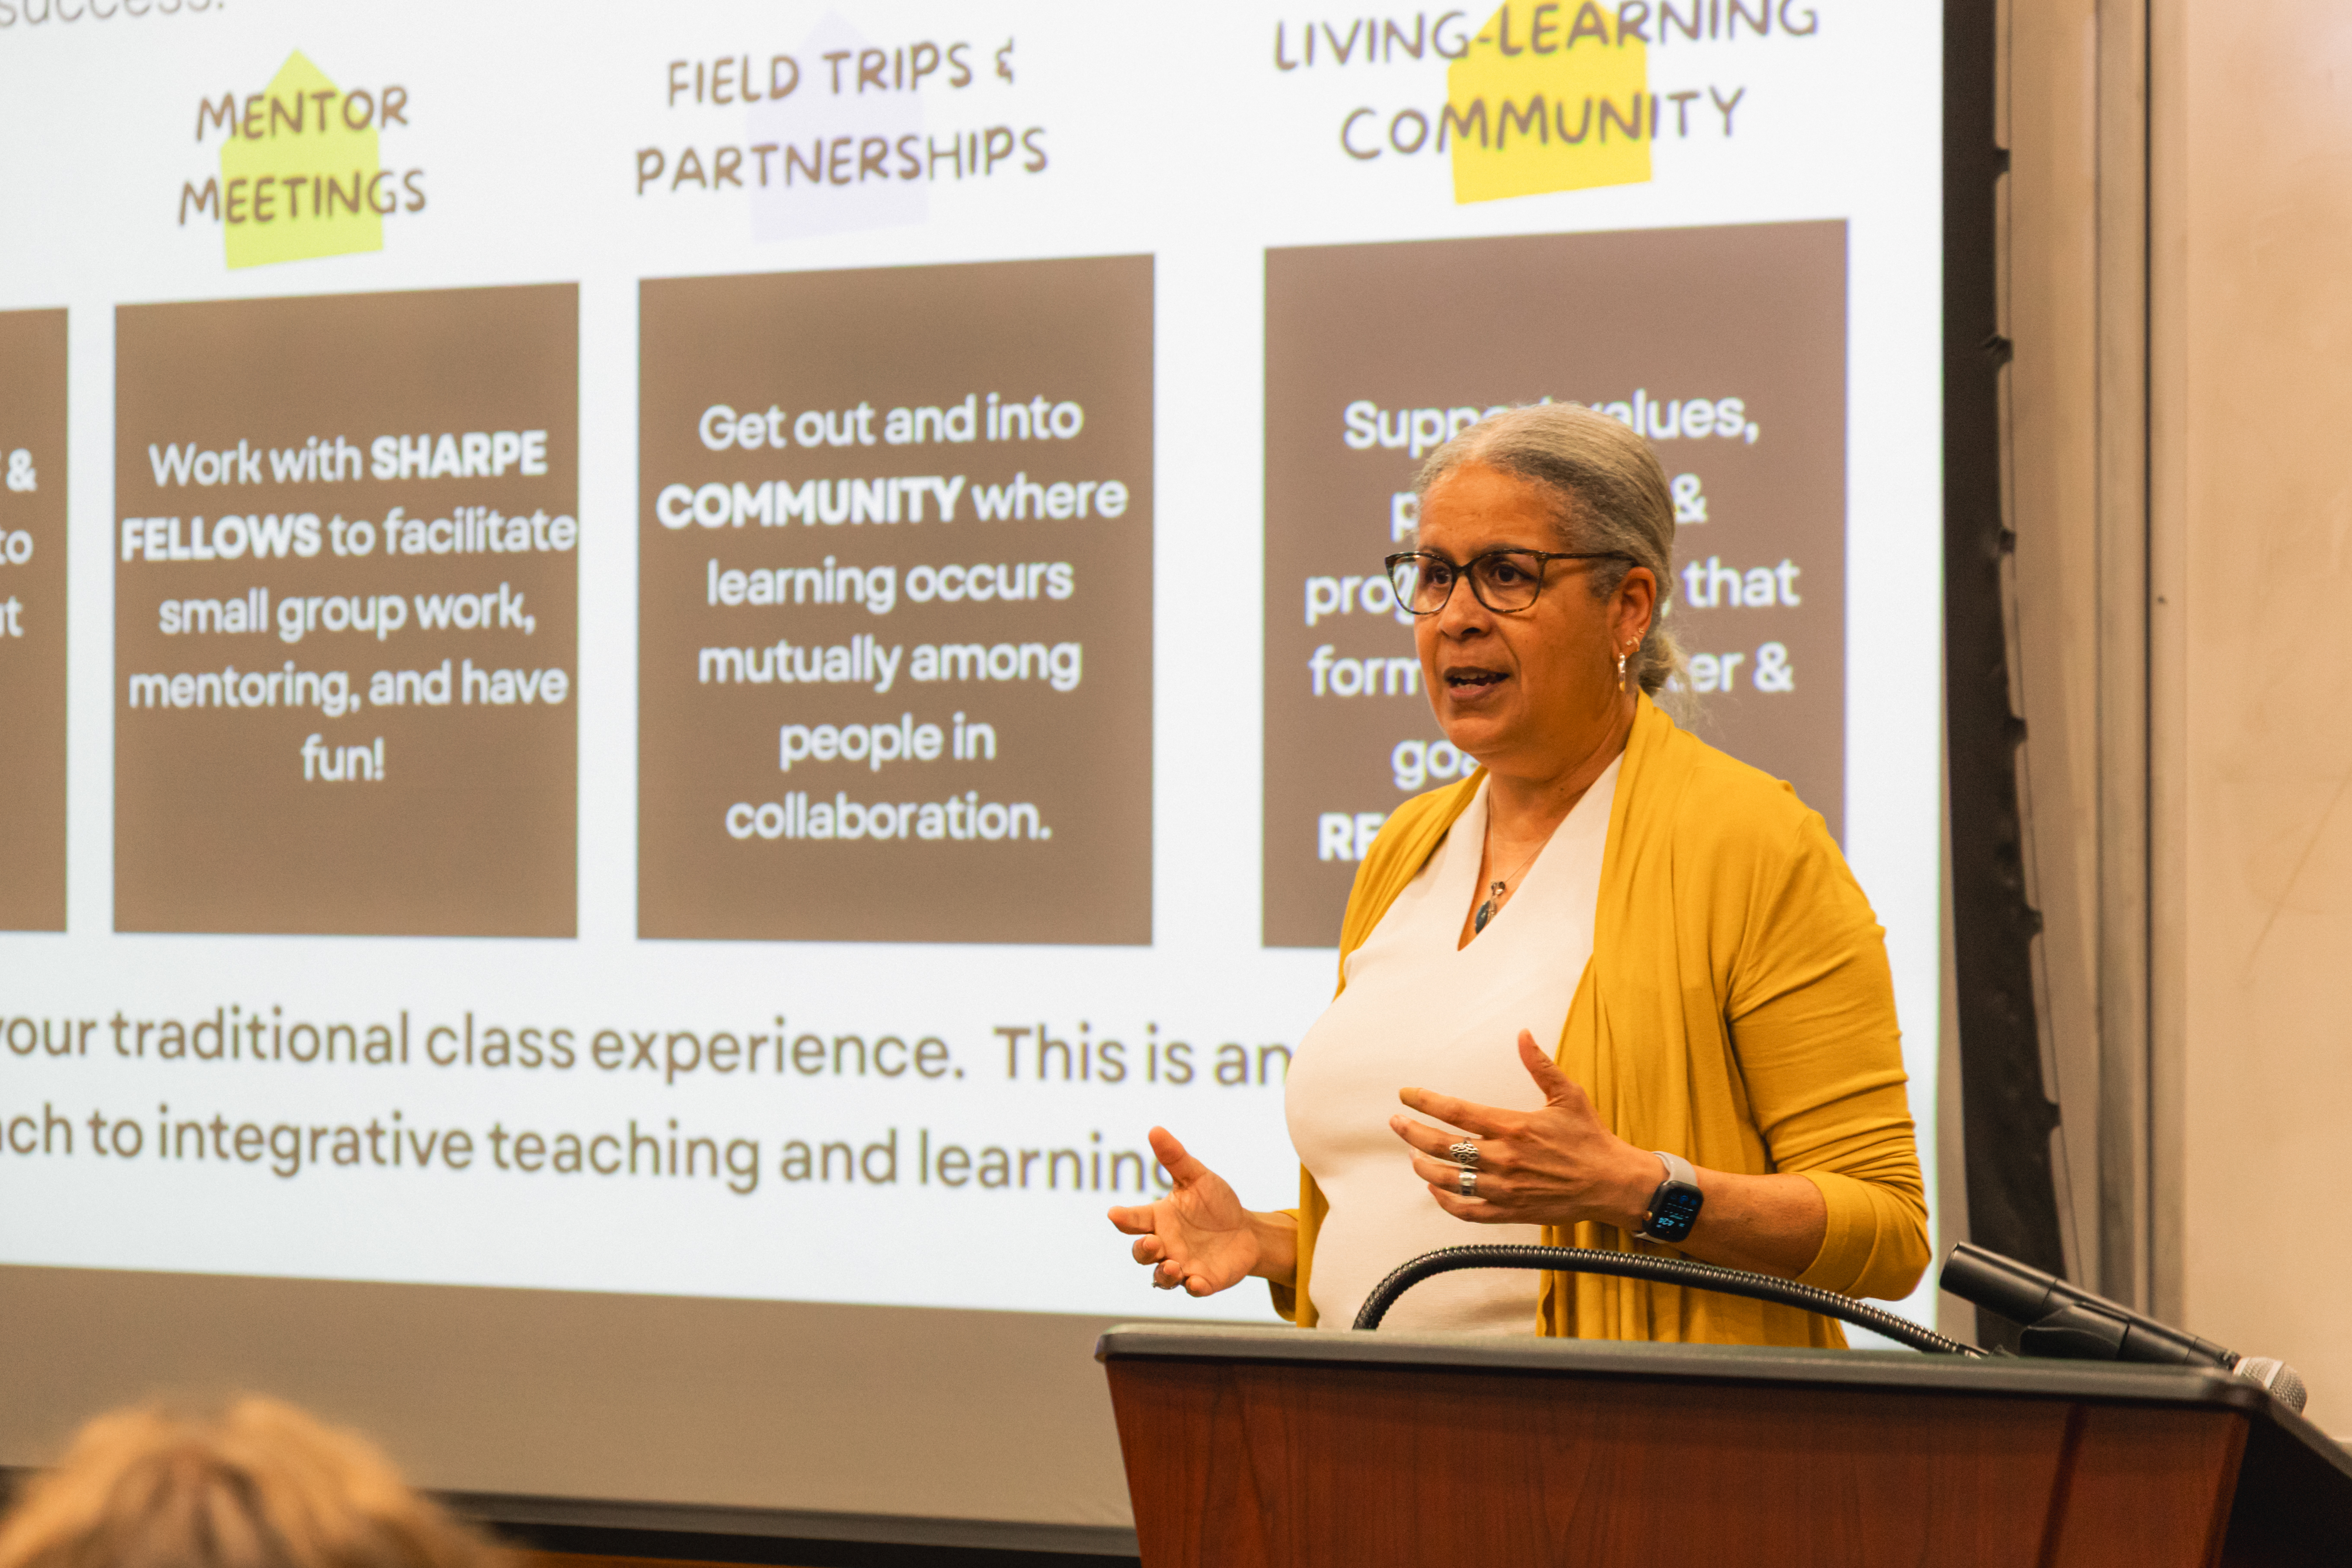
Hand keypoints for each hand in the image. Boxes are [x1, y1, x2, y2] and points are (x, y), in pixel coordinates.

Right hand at [1106, 1128, 1283, 1296]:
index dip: (1123, 1218)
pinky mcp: (1203, 1281)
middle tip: (1152, 1242)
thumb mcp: (1197, 1178)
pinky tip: (1196, 1282)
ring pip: (1162, 1277)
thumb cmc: (1215, 1203)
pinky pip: (1193, 1289)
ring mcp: (1182, 1266)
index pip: (1134, 1220)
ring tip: (1172, 1266)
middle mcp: (1165, 1245)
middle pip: (1142, 1253)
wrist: (1246, 1231)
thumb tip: (1155, 1129)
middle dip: (1143, 1250)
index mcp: (1159, 1219)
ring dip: (1163, 1273)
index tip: (1114, 1213)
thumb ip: (1175, 1158)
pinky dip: (1193, 1287)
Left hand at [1390, 1030, 1658, 1230]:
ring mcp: (1505, 1188)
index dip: (1425, 1101)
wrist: (1612, 1183)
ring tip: (1412, 1155)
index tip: (1406, 1094)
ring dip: (1424, 1167)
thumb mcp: (1568, 1095)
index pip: (1456, 1111)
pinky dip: (1446, 1202)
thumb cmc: (1589, 1138)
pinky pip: (1468, 1211)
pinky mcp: (1511, 1211)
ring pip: (1449, 1180)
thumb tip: (1523, 1034)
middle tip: (1396, 1123)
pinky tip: (1436, 1190)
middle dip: (1413, 1132)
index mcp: (1513, 1126)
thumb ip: (1540, 1065)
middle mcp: (1504, 1158)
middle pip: (1443, 1146)